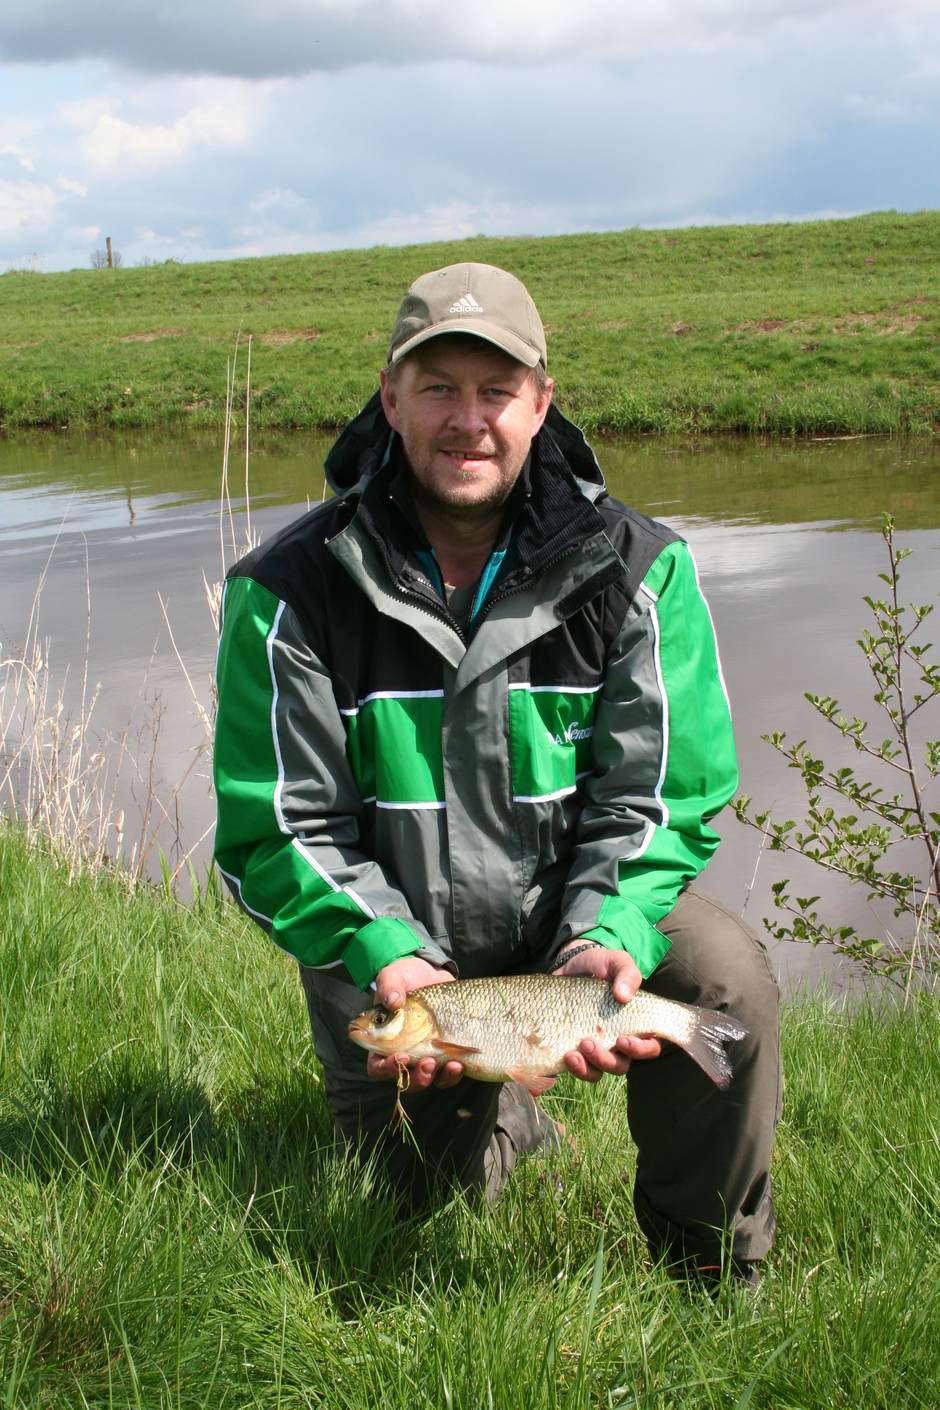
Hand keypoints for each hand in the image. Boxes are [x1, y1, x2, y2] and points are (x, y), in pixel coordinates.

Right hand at [366, 955, 462, 1089]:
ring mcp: (424, 1056)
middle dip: (417, 1077)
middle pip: (404, 1079)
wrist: (431, 973)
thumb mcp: (394, 976)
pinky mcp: (444, 1054)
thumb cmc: (405, 977)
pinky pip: (447, 1074)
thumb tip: (394, 1001)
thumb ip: (389, 986)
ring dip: (437, 1077)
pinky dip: (453, 1074)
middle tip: (427, 1062)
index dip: (387, 1068)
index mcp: (382, 1041)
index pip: (377, 1066)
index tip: (402, 1056)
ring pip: (427, 1080)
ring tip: (450, 1064)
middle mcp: (402, 1053)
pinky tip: (460, 1063)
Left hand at [555, 944, 661, 1082]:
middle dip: (606, 1060)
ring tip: (572, 1053)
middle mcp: (617, 1042)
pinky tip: (563, 1056)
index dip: (640, 1050)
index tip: (622, 1040)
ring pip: (597, 1072)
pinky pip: (575, 1069)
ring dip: (587, 1068)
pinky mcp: (573, 1049)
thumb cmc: (601, 965)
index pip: (649, 1048)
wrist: (570, 965)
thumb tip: (624, 995)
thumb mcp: (616, 962)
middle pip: (620, 1066)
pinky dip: (570, 1068)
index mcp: (636, 1025)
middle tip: (588, 1043)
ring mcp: (595, 1048)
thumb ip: (627, 974)